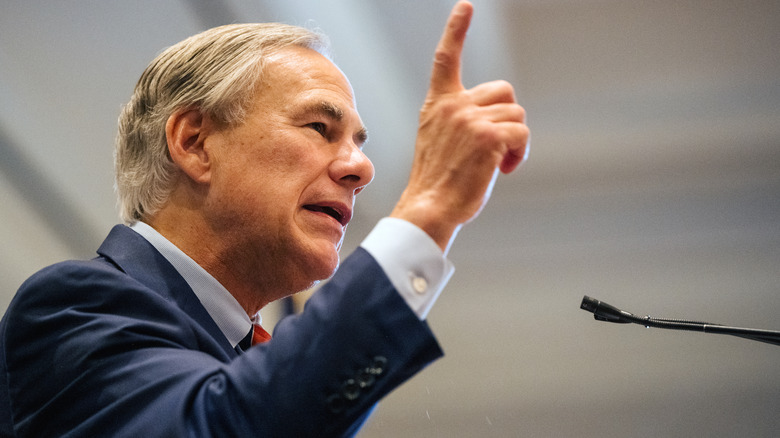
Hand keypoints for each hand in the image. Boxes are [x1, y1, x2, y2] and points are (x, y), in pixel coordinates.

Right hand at [390, 0, 529, 252]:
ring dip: (515, 141)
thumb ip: (461, 120)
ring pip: (517, 116)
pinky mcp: (488, 136)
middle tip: (496, 148)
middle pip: (504, 92)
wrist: (430, 207)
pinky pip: (522, 133)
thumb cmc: (438, 182)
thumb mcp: (439, 141)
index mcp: (438, 105)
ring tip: (497, 164)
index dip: (456, 30)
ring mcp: (470, 119)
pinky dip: (520, 154)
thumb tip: (498, 118)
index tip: (466, 7)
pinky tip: (505, 169)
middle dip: (508, 118)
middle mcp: (453, 106)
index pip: (446, 59)